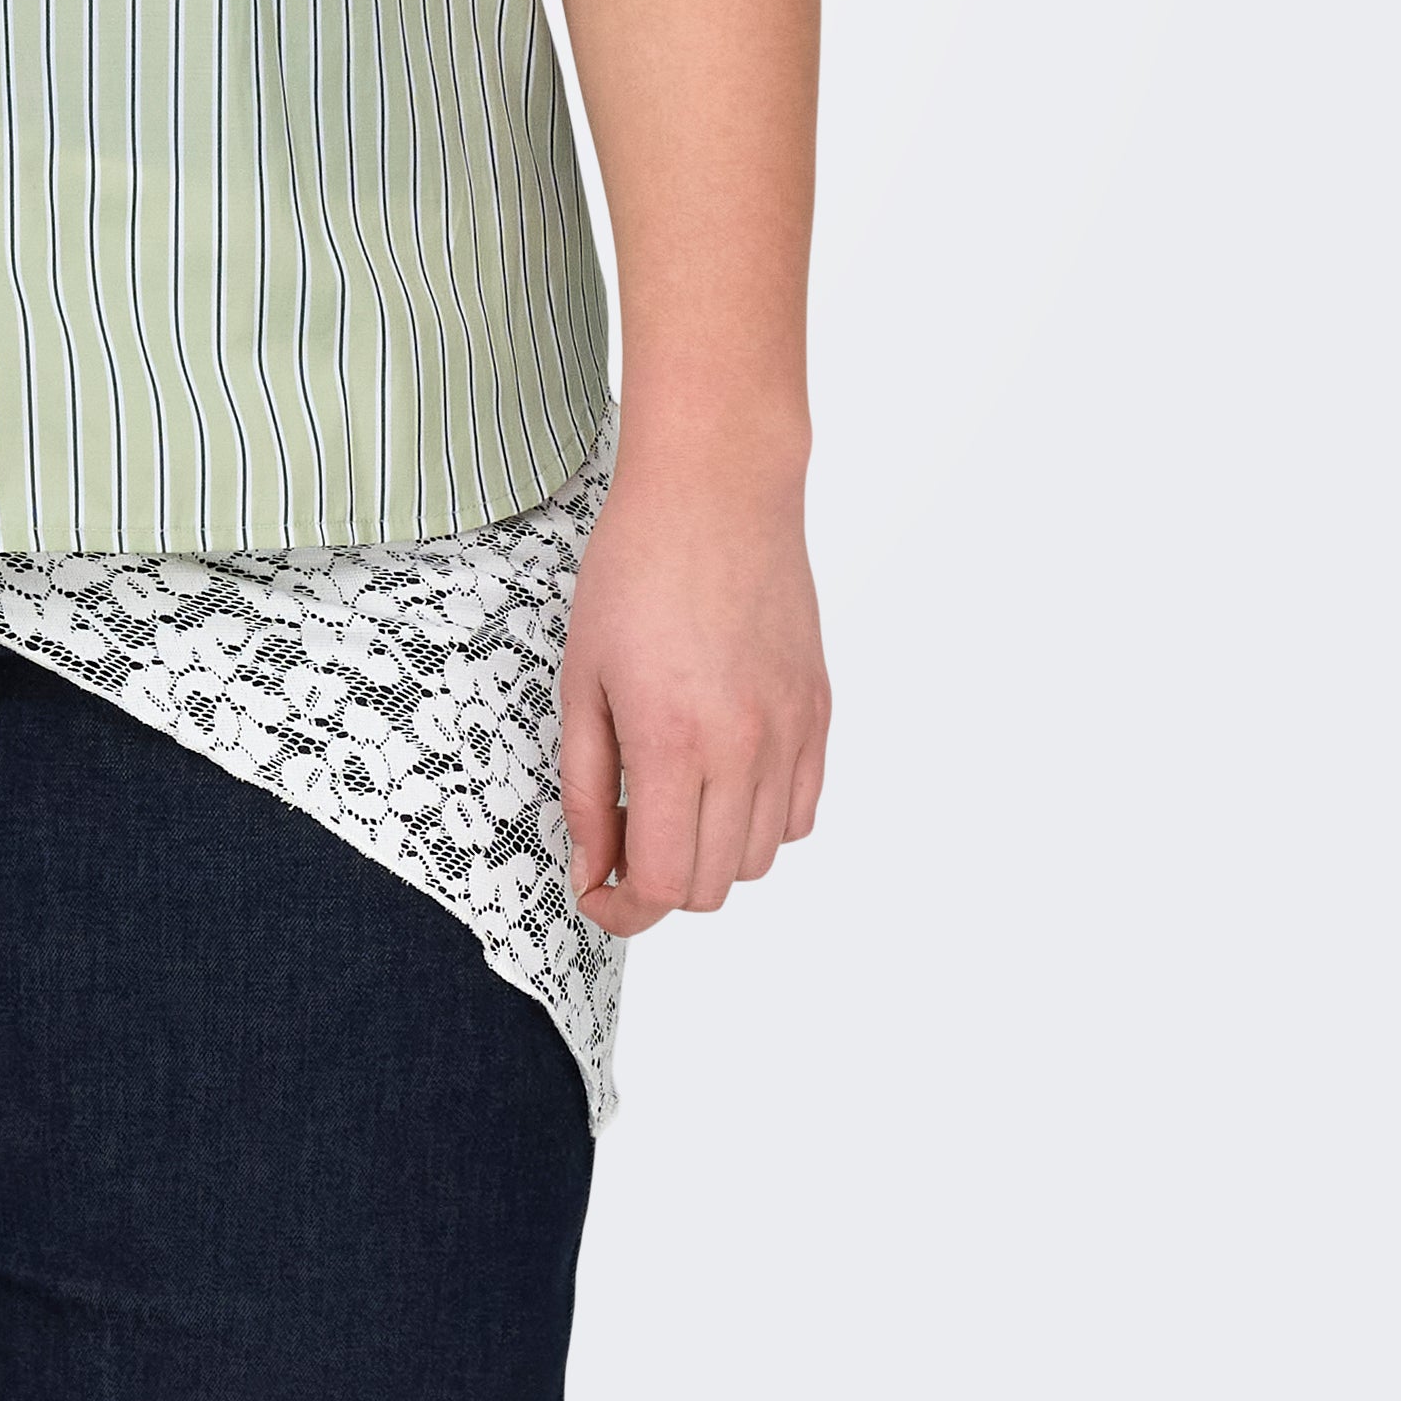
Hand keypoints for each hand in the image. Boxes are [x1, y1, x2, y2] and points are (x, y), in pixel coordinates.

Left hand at [558, 445, 828, 936]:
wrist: (716, 493)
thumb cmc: (636, 569)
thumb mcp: (582, 679)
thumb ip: (588, 786)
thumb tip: (594, 867)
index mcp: (674, 742)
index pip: (666, 884)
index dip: (624, 908)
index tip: (598, 891)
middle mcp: (745, 749)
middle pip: (715, 884)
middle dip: (661, 883)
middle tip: (622, 839)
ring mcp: (791, 734)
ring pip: (762, 857)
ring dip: (711, 853)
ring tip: (669, 798)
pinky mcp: (818, 714)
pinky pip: (800, 813)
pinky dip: (761, 821)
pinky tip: (720, 777)